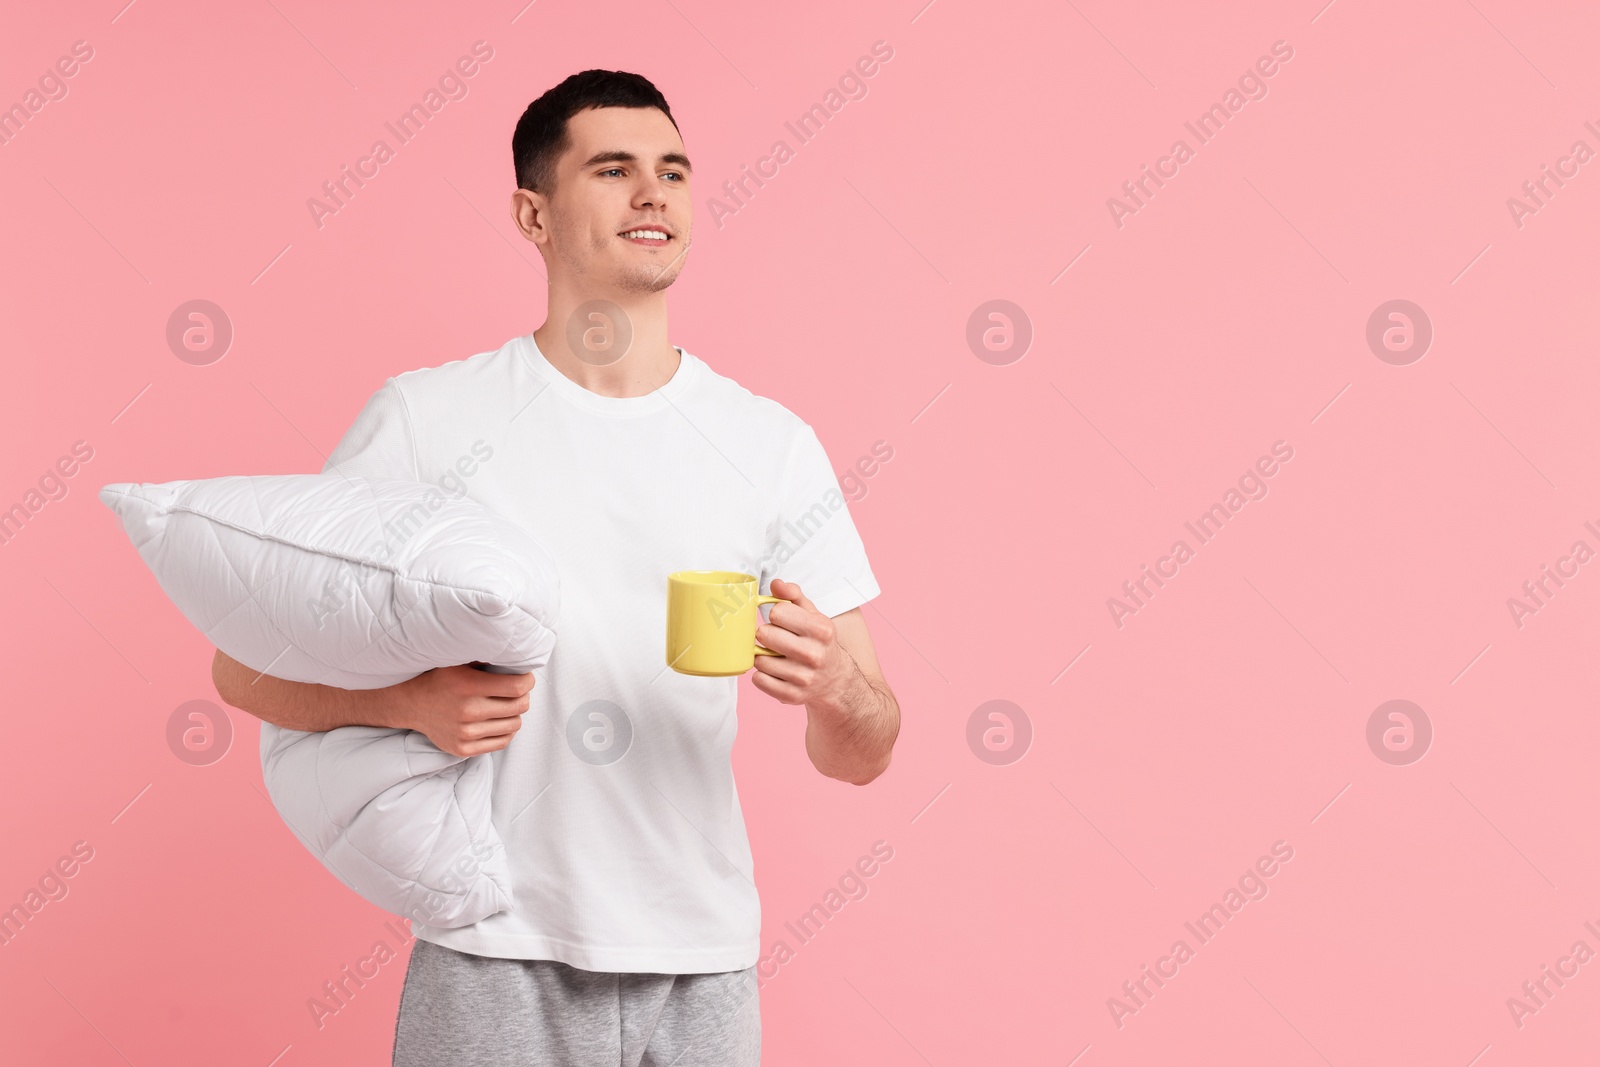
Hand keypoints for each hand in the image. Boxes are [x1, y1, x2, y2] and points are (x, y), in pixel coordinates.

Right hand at [390, 663, 535, 757]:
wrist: (412, 703)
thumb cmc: (441, 678)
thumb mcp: (459, 661)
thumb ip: (486, 659)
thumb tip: (516, 657)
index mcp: (468, 685)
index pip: (517, 687)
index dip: (528, 681)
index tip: (525, 678)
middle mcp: (468, 711)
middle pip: (519, 706)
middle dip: (523, 696)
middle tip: (517, 691)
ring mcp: (465, 733)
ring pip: (514, 725)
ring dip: (515, 714)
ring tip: (506, 705)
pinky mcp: (463, 749)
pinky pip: (502, 742)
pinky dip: (506, 731)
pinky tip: (499, 721)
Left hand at [750, 579, 857, 708]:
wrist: (835, 680)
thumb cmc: (819, 642)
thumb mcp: (813, 615)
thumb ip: (793, 596)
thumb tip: (775, 584)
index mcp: (821, 630)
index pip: (777, 612)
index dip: (775, 614)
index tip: (781, 620)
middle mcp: (814, 655)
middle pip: (765, 634)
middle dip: (766, 634)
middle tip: (775, 638)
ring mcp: (803, 678)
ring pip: (759, 660)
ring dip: (763, 656)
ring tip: (776, 655)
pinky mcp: (791, 696)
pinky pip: (759, 680)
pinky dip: (762, 675)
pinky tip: (775, 671)